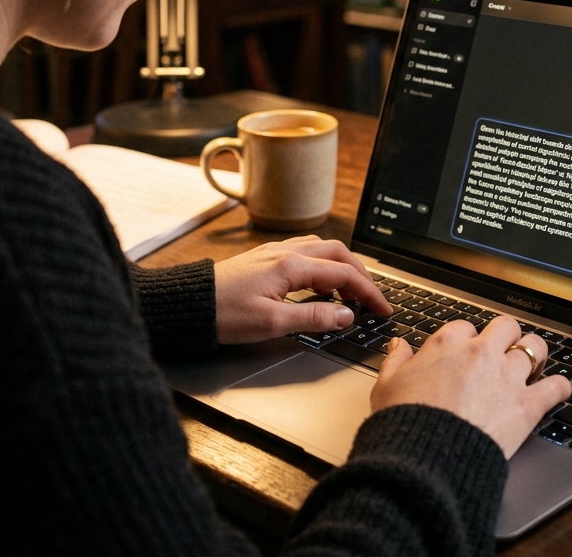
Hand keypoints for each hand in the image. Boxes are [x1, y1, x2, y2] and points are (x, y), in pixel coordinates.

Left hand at [213, 235, 390, 343]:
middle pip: (338, 253)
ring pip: (322, 249)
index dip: (369, 292)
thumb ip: (313, 316)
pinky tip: (319, 286)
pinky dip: (322, 266)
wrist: (188, 303)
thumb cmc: (223, 313)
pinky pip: (305, 253)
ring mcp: (275, 252)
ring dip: (342, 267)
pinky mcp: (265, 258)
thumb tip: (346, 314)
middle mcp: (285, 252)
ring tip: (350, 293)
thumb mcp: (272, 322)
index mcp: (291, 265)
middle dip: (361, 275)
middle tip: (372, 299)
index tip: (383, 309)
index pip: (344, 274)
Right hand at [371, 316, 571, 458]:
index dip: (467, 340)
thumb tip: (399, 346)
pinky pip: (556, 386)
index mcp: (447, 345)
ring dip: (535, 355)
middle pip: (506, 327)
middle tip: (504, 352)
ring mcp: (507, 376)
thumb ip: (395, 361)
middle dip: (507, 337)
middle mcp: (481, 353)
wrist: (427, 455)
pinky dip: (559, 388)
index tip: (466, 353)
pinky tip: (556, 391)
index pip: (465, 327)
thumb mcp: (386, 386)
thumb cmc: (406, 421)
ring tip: (533, 365)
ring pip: (535, 347)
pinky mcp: (527, 404)